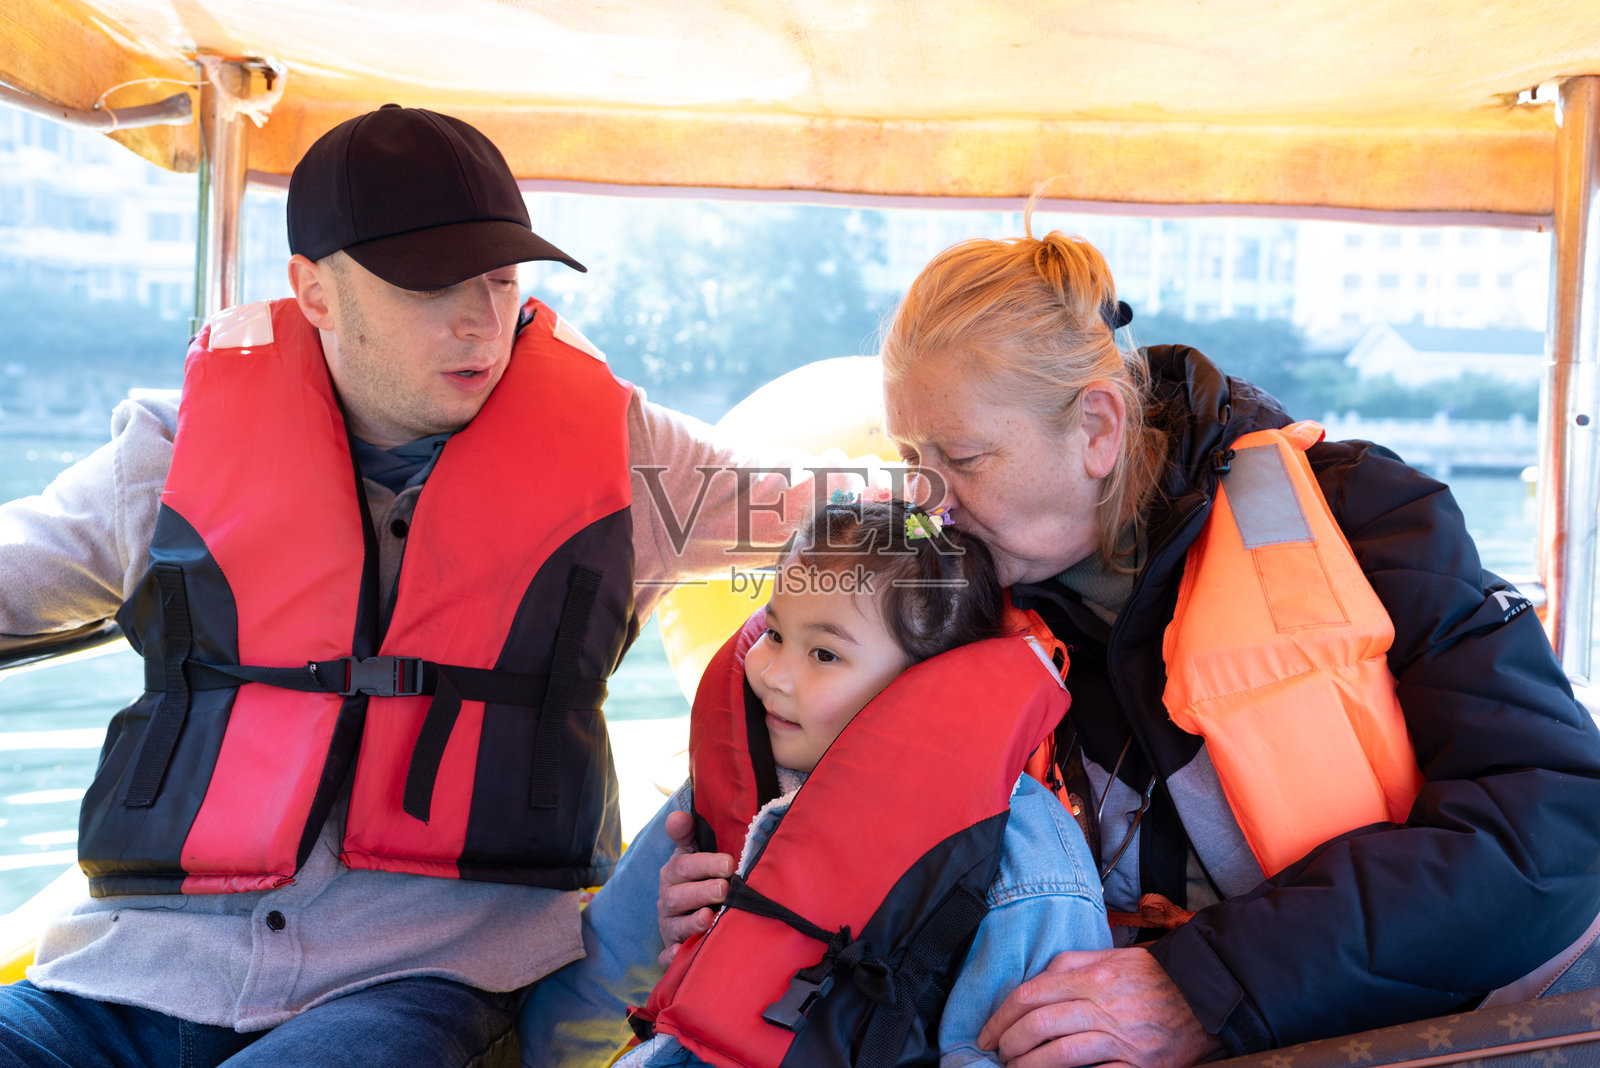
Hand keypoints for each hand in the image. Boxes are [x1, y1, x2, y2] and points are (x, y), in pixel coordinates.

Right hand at [656, 809, 733, 965]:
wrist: (688, 913)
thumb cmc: (697, 879)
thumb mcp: (691, 853)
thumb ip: (686, 834)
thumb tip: (678, 816)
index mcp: (673, 873)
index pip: (683, 865)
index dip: (704, 863)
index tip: (728, 863)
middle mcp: (667, 898)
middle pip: (678, 896)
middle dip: (702, 891)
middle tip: (726, 888)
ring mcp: (668, 925)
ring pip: (675, 925)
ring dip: (692, 922)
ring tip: (710, 917)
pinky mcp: (670, 949)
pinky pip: (667, 955)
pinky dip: (672, 957)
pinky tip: (681, 955)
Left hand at [977, 948, 1222, 1067]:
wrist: (1209, 994)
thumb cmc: (1157, 975)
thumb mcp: (1112, 957)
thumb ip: (1072, 965)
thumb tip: (1035, 981)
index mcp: (1094, 975)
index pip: (1030, 994)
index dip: (1000, 1016)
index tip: (987, 1032)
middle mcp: (1104, 1004)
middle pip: (1039, 1024)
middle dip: (1009, 1043)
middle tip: (998, 1054)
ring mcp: (1122, 1037)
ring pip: (1060, 1053)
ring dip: (1029, 1066)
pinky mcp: (1140, 1065)